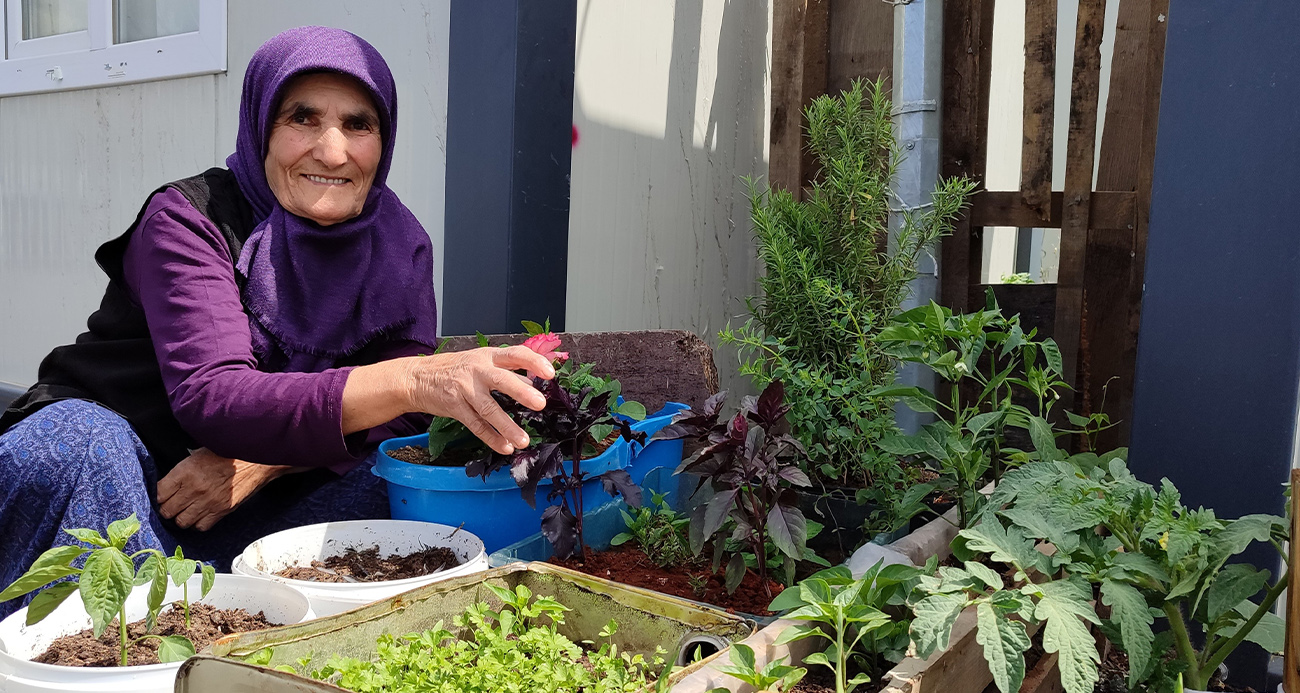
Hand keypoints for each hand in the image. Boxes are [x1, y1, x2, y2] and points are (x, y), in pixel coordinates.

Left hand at [156, 448, 302, 530]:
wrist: (255, 459)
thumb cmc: (227, 454)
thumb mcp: (198, 454)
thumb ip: (181, 471)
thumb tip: (167, 485)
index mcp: (185, 471)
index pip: (159, 494)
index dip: (159, 496)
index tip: (164, 496)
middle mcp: (194, 488)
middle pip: (167, 511)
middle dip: (168, 508)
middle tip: (174, 504)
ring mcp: (208, 501)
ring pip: (182, 522)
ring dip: (182, 517)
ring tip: (187, 510)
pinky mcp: (221, 510)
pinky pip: (201, 526)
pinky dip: (198, 523)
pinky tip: (201, 514)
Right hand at [407, 346, 553, 454]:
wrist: (417, 377)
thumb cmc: (454, 369)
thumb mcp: (481, 361)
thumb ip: (507, 371)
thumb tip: (534, 383)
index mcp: (488, 356)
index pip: (515, 354)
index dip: (533, 361)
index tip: (550, 372)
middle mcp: (477, 370)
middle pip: (501, 380)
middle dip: (521, 392)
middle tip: (540, 404)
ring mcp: (464, 389)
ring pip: (488, 409)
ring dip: (507, 426)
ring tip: (523, 440)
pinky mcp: (454, 407)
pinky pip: (475, 425)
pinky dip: (491, 438)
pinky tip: (505, 447)